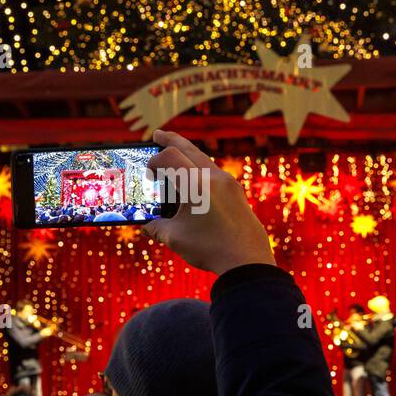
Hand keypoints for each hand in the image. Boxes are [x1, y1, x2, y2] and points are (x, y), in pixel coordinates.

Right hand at [143, 130, 274, 275]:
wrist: (247, 261)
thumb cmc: (209, 248)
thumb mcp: (175, 237)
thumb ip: (157, 227)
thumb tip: (147, 226)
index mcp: (195, 184)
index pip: (169, 157)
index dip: (154, 161)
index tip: (147, 172)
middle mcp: (213, 176)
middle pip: (188, 148)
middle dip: (171, 140)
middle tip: (157, 135)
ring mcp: (228, 183)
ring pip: (203, 159)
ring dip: (187, 154)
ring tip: (175, 154)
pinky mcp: (237, 192)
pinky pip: (214, 172)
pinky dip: (200, 169)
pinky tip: (194, 179)